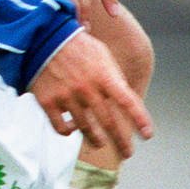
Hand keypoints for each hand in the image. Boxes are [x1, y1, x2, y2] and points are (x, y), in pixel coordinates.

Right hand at [29, 31, 152, 158]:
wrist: (42, 36)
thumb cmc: (76, 45)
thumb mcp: (102, 55)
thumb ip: (114, 78)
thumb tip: (126, 101)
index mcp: (103, 75)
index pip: (128, 102)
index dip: (140, 121)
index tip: (147, 135)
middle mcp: (86, 88)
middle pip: (109, 123)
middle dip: (122, 142)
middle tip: (127, 152)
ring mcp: (66, 96)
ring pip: (87, 130)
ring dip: (97, 140)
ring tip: (100, 143)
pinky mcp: (48, 102)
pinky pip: (61, 128)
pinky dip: (68, 132)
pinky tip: (72, 128)